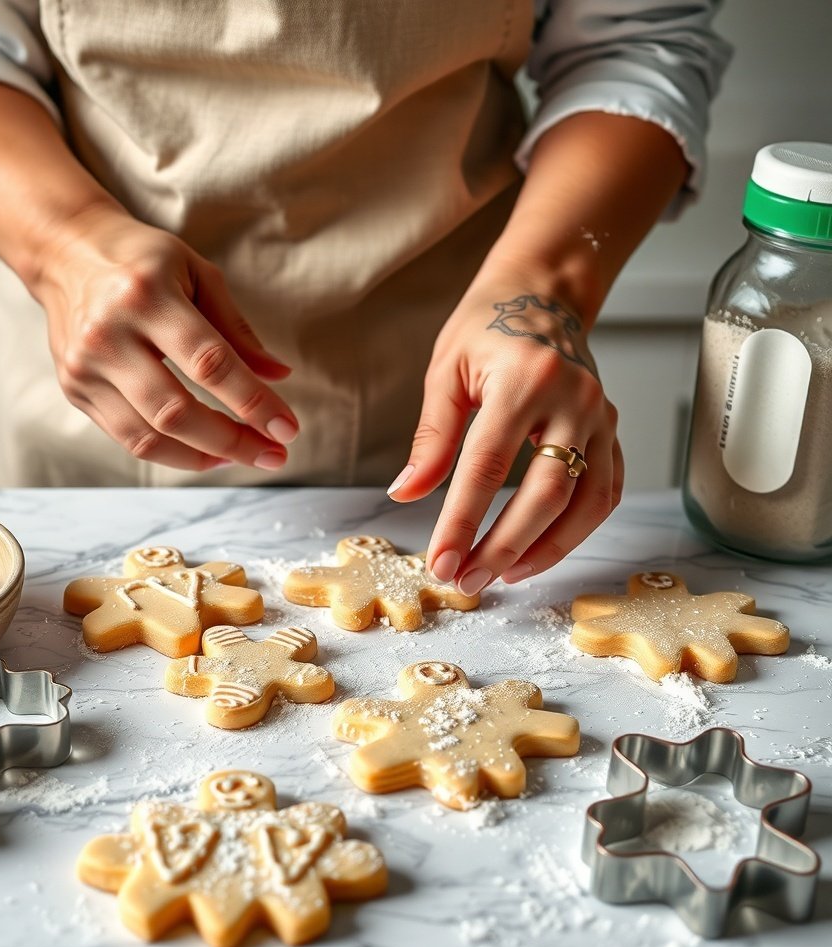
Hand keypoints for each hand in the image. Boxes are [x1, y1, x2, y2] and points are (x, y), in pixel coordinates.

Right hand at [31, 203, 298, 470]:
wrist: (65, 254)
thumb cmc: (142, 261)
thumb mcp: (198, 274)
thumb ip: (237, 329)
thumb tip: (279, 375)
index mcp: (145, 294)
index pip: (210, 363)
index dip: (253, 402)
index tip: (287, 428)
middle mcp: (109, 334)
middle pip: (177, 411)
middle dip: (233, 441)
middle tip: (274, 454)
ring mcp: (85, 367)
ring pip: (149, 436)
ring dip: (204, 457)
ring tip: (243, 456)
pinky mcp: (75, 390)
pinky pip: (129, 438)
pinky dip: (173, 454)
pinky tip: (206, 452)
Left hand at [388, 282, 622, 593]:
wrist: (543, 294)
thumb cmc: (487, 326)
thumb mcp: (446, 371)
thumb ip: (431, 437)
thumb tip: (405, 492)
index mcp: (524, 380)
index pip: (487, 468)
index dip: (462, 522)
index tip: (441, 561)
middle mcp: (573, 400)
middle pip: (546, 493)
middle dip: (505, 546)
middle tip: (469, 580)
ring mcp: (601, 416)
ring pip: (587, 501)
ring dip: (548, 548)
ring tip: (506, 575)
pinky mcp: (614, 430)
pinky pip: (606, 491)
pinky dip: (579, 528)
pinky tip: (543, 548)